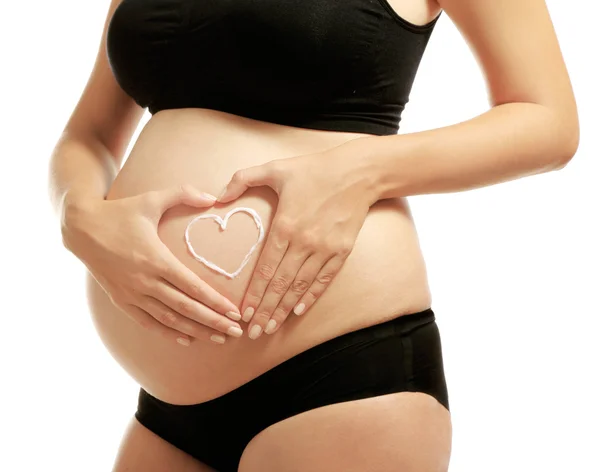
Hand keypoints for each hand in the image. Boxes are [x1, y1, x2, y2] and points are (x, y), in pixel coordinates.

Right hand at [62, 184, 243, 345]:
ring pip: (169, 319)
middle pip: (186, 308)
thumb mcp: (151, 199)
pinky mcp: (121, 300)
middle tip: (235, 331)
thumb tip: (214, 197)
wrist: (80, 228)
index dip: (215, 301)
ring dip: (195, 330)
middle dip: (213, 321)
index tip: (235, 312)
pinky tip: (186, 339)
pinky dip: (167, 333)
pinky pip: (147, 322)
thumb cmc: (119, 212)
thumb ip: (183, 194)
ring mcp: (132, 293)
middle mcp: (145, 281)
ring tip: (218, 338)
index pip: (192, 286)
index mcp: (156, 258)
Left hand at [217, 138, 378, 338]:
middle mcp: (304, 242)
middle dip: (265, 310)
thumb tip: (217, 196)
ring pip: (300, 287)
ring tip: (271, 327)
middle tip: (252, 332)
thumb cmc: (314, 169)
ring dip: (284, 309)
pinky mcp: (341, 251)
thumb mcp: (274, 167)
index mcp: (285, 225)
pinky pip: (323, 279)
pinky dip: (310, 297)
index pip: (266, 269)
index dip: (254, 294)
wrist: (357, 172)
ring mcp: (324, 249)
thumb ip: (242, 179)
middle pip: (280, 284)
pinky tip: (298, 311)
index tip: (243, 312)